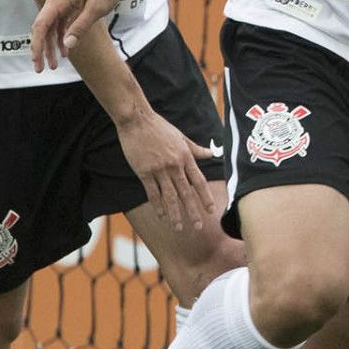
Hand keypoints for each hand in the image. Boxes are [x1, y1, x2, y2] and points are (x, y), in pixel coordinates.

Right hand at [30, 0, 129, 71]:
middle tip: (42, 69)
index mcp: (58, 0)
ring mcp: (61, 0)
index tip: (36, 61)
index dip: (36, 45)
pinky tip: (65, 49)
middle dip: (42, 49)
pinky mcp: (68, 2)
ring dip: (52, 45)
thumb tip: (67, 45)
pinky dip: (61, 35)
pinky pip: (60, 22)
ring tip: (55, 64)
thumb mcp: (96, 8)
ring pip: (51, 26)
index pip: (40, 26)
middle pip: (43, 28)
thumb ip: (81, 26)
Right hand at [117, 108, 221, 231]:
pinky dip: (157, 206)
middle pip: (186, 192)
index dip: (205, 197)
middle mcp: (175, 165)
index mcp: (185, 156)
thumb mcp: (181, 136)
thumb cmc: (159, 127)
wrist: (137, 120)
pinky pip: (152, 193)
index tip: (211, 210)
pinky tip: (162, 216)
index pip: (198, 181)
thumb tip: (211, 153)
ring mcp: (159, 169)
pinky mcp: (144, 172)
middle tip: (199, 226)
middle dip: (193, 211)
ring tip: (179, 228)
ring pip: (170, 196)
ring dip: (175, 213)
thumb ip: (196, 149)